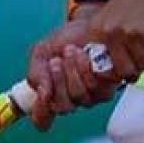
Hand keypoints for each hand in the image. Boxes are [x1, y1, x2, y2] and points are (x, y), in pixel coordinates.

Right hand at [25, 9, 120, 131]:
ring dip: (73, 71)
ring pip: (79, 97)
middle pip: (62, 107)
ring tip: (71, 51)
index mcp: (51, 94)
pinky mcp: (106, 88)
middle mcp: (70, 100)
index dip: (40, 113)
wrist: (89, 23)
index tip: (41, 95)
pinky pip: (96, 88)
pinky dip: (88, 69)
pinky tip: (86, 54)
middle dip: (59, 81)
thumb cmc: (66, 39)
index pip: (42, 119)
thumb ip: (36, 73)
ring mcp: (89, 96)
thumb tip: (42, 94)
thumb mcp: (42, 52)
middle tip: (56, 61)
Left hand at [85, 0, 143, 83]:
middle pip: (127, 71)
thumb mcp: (116, 19)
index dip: (119, 71)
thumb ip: (114, 47)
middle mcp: (111, 34)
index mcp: (98, 31)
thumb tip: (124, 78)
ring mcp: (131, 33)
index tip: (130, 62)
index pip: (103, 70)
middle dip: (142, 62)